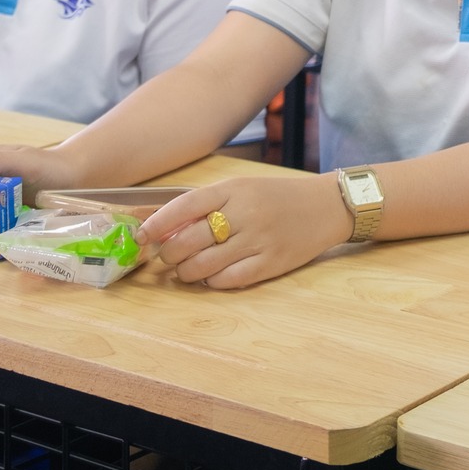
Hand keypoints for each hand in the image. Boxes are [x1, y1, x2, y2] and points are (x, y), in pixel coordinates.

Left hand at [141, 175, 353, 289]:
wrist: (326, 206)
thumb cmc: (278, 196)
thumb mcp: (244, 188)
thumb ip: (209, 204)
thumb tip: (167, 229)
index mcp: (235, 189)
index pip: (185, 206)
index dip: (158, 223)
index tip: (142, 235)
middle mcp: (245, 213)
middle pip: (189, 240)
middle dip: (169, 253)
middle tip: (167, 256)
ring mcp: (258, 240)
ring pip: (204, 265)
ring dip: (185, 272)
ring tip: (185, 270)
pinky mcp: (271, 264)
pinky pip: (228, 280)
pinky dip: (211, 281)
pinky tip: (210, 276)